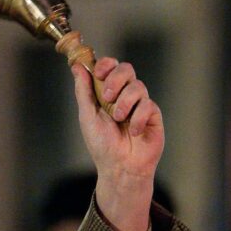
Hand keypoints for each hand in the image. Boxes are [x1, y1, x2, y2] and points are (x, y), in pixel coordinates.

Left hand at [72, 58, 163, 230]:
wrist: (119, 166)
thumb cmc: (102, 144)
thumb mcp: (87, 116)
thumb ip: (84, 91)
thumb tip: (77, 66)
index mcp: (107, 92)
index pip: (110, 67)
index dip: (106, 64)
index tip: (98, 72)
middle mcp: (124, 95)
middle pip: (126, 69)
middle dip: (115, 79)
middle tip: (107, 97)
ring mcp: (140, 104)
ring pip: (138, 86)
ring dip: (124, 103)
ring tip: (118, 119)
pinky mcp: (153, 115)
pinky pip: (148, 105)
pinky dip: (138, 118)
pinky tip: (134, 132)